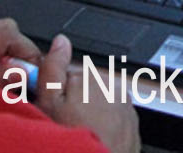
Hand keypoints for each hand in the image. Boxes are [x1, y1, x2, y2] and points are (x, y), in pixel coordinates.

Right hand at [35, 35, 140, 152]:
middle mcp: (112, 87)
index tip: (53, 108)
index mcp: (91, 77)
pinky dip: (106, 127)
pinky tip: (95, 139)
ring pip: (101, 104)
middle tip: (66, 125)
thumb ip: (53, 69)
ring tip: (82, 135)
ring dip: (92, 116)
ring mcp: (125, 105)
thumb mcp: (49, 104)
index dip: (57, 93)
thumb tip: (60, 41)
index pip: (69, 75)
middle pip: (86, 89)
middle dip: (76, 103)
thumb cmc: (72, 141)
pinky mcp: (133, 123)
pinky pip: (115, 119)